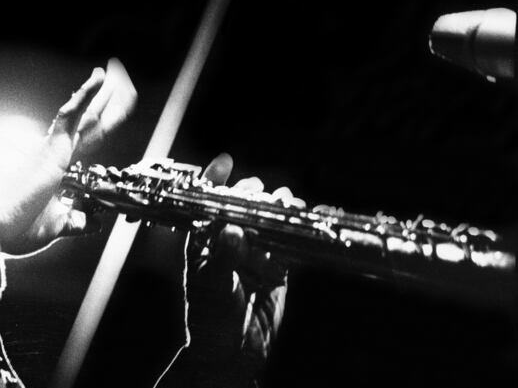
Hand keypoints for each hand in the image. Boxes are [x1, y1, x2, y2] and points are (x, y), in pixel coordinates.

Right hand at [0, 59, 136, 254]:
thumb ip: (77, 220)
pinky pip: (69, 116)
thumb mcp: (59, 226)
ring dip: (101, 93)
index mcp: (60, 168)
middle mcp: (58, 153)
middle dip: (107, 100)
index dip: (105, 118)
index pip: (89, 136)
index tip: (119, 102)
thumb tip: (95, 221)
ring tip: (114, 72)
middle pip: (91, 121)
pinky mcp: (51, 149)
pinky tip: (98, 79)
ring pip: (85, 115)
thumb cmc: (17, 228)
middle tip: (121, 78)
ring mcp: (54, 149)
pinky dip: (84, 96)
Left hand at [181, 153, 298, 373]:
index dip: (216, 178)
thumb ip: (224, 259)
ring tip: (290, 207)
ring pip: (271, 220)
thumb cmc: (209, 320)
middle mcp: (229, 240)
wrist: (230, 355)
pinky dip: (302, 232)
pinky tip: (314, 219)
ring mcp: (255, 252)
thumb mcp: (212, 287)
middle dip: (256, 196)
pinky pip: (292, 244)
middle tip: (267, 198)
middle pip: (245, 205)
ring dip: (281, 211)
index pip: (208, 201)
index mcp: (204, 239)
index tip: (227, 161)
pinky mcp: (279, 267)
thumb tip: (234, 232)